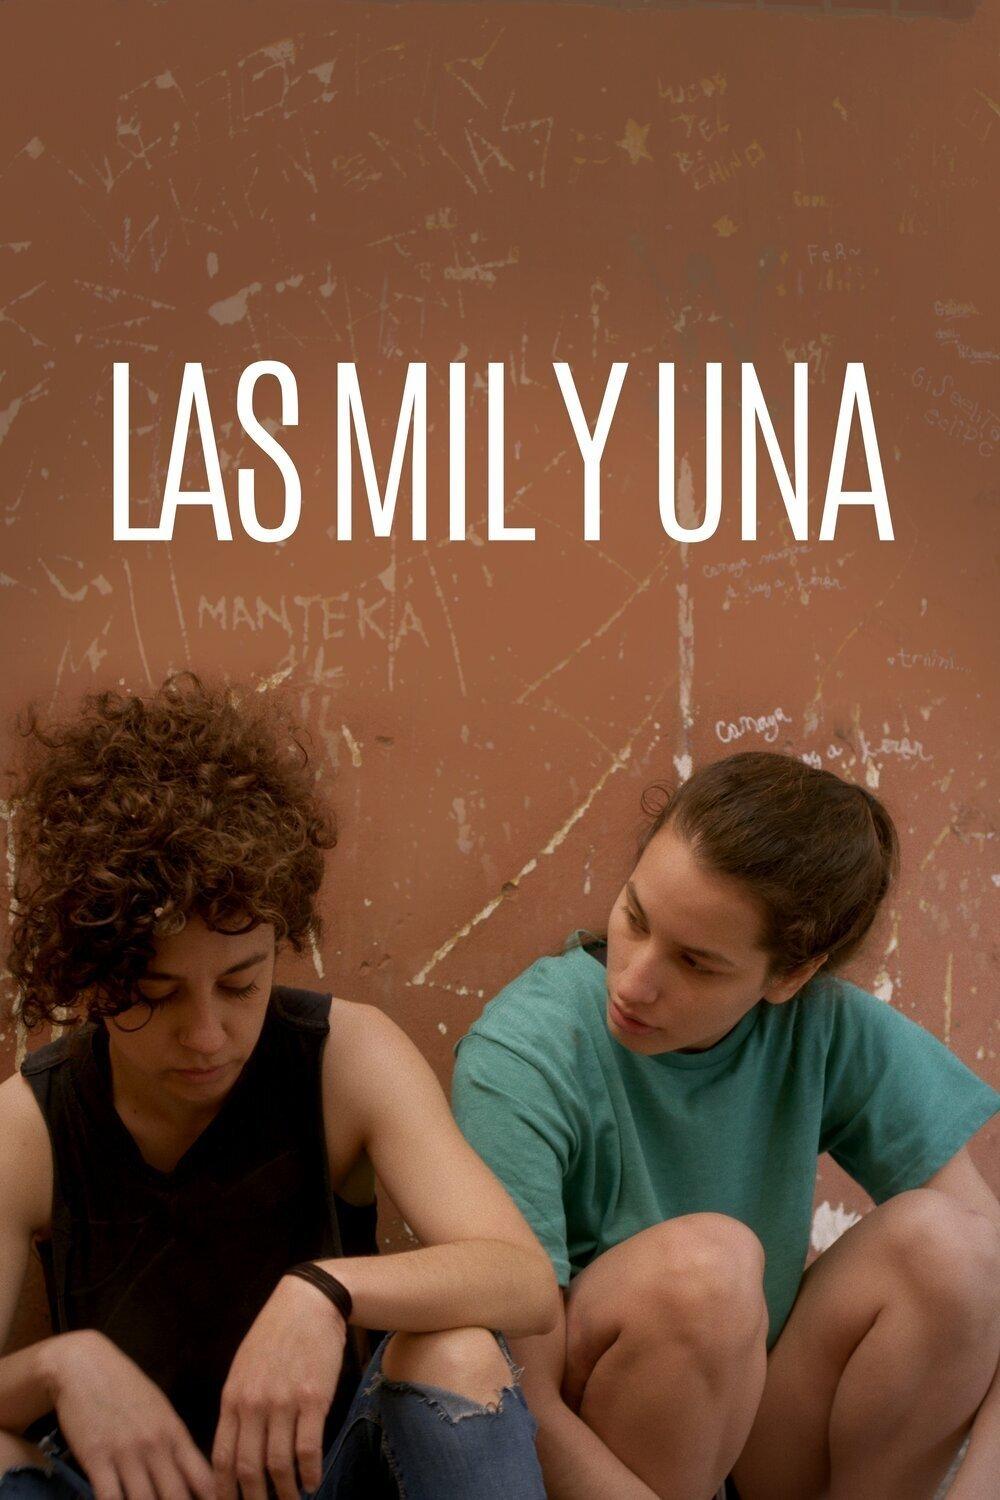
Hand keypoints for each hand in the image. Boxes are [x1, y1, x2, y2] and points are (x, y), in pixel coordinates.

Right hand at [47, 1330, 213, 1499]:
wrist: (84, 1366)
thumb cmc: (124, 1387)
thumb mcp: (158, 1410)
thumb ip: (174, 1443)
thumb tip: (191, 1473)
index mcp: (175, 1434)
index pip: (204, 1479)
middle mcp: (156, 1447)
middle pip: (177, 1497)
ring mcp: (127, 1454)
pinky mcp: (97, 1459)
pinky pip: (109, 1498)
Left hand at [212, 1275, 346, 1499]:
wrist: (309, 1302)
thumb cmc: (276, 1334)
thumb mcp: (244, 1367)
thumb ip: (239, 1405)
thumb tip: (236, 1447)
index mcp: (233, 1398)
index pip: (222, 1458)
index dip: (225, 1491)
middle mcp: (254, 1404)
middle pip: (248, 1469)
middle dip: (254, 1499)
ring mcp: (284, 1402)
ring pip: (278, 1465)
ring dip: (286, 1493)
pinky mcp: (314, 1399)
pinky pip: (308, 1449)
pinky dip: (310, 1473)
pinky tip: (313, 1481)